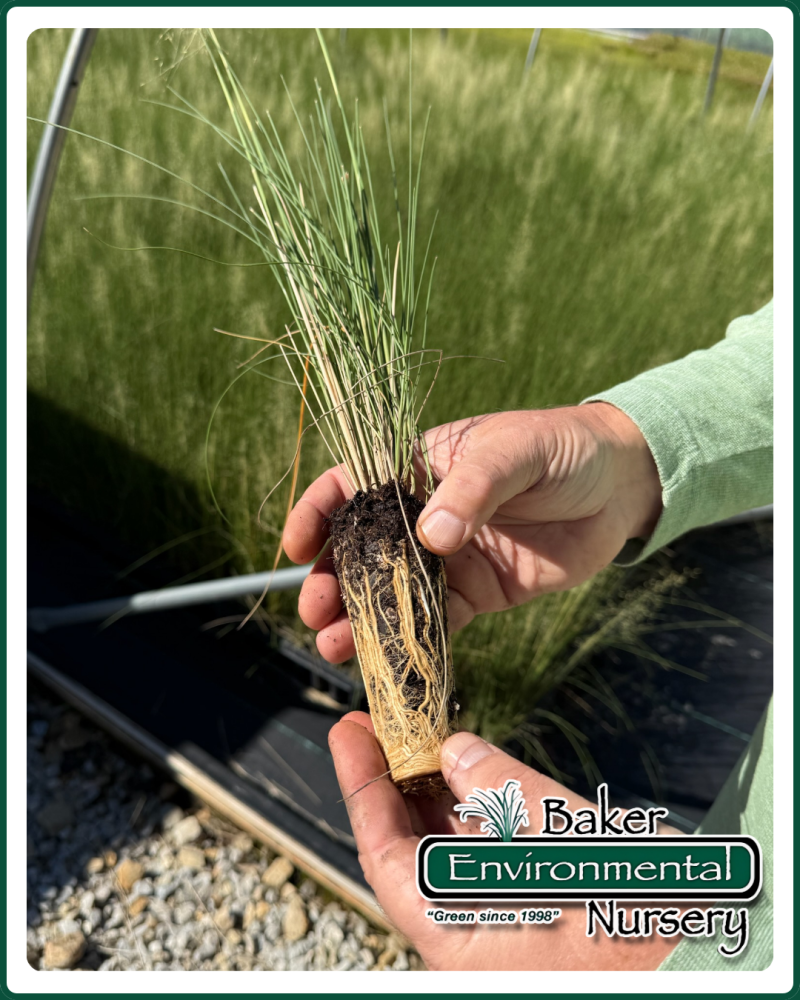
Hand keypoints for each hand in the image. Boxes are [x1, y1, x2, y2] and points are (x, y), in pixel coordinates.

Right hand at [283, 404, 661, 662]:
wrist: (622, 487)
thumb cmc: (564, 448)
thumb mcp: (515, 452)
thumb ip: (472, 489)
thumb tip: (431, 537)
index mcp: (419, 467)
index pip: (353, 486)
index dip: (318, 513)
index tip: (297, 546)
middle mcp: (424, 515)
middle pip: (362, 550)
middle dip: (332, 580)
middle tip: (316, 610)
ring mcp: (449, 558)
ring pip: (392, 592)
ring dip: (361, 619)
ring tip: (335, 645)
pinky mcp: (478, 593)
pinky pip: (438, 622)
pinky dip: (413, 642)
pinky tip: (390, 662)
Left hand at [329, 713, 679, 969]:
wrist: (718, 971)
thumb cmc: (650, 940)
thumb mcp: (576, 849)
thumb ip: (510, 796)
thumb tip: (457, 752)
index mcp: (463, 940)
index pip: (388, 856)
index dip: (361, 788)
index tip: (348, 734)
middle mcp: (473, 941)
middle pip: (413, 851)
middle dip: (395, 781)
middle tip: (380, 723)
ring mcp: (504, 930)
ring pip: (450, 855)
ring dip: (435, 793)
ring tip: (420, 735)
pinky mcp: (534, 918)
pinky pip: (488, 861)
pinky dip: (477, 814)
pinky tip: (474, 775)